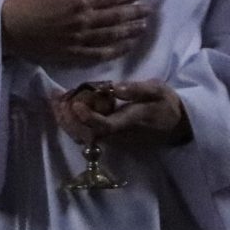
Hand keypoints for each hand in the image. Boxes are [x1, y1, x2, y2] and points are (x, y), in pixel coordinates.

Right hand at [0, 0, 149, 66]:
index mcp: (78, 2)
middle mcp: (84, 23)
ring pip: (112, 37)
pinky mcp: (73, 55)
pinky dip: (115, 51)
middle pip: (115, 18)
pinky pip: (100, 55)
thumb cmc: (27, 1)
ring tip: (143, 28)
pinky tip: (126, 48)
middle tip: (148, 11)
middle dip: (134, 14)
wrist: (8, 29)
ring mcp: (80, 41)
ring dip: (130, 32)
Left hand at [54, 79, 190, 147]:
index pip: (106, 126)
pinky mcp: (110, 140)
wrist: (175, 125)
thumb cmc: (165, 104)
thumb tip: (115, 88)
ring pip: (84, 136)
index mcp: (131, 121)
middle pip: (87, 133)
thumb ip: (137, 89)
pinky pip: (86, 134)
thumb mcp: (157, 90)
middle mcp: (119, 135)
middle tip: (55, 100)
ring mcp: (113, 140)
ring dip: (67, 121)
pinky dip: (72, 122)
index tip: (75, 104)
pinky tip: (63, 108)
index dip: (88, 118)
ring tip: (55, 101)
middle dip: (68, 119)